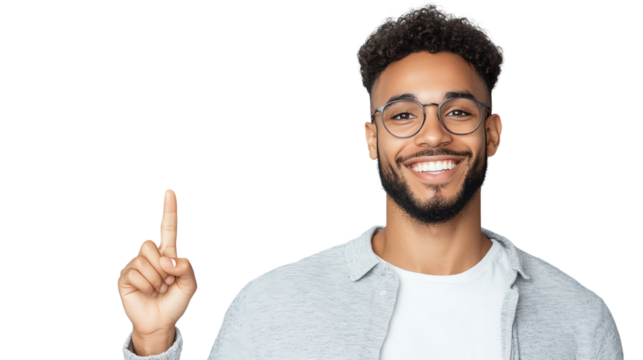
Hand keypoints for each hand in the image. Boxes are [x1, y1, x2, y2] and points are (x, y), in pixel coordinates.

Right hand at [118, 187, 197, 339]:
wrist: (160, 323)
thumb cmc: (175, 302)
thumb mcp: (190, 285)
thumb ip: (186, 268)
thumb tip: (166, 258)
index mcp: (168, 253)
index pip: (168, 228)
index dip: (169, 209)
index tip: (169, 190)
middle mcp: (150, 255)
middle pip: (152, 244)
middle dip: (163, 266)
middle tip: (165, 283)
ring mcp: (135, 265)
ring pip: (145, 260)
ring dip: (155, 279)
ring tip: (156, 289)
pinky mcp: (125, 277)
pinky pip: (136, 273)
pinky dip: (145, 286)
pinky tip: (146, 293)